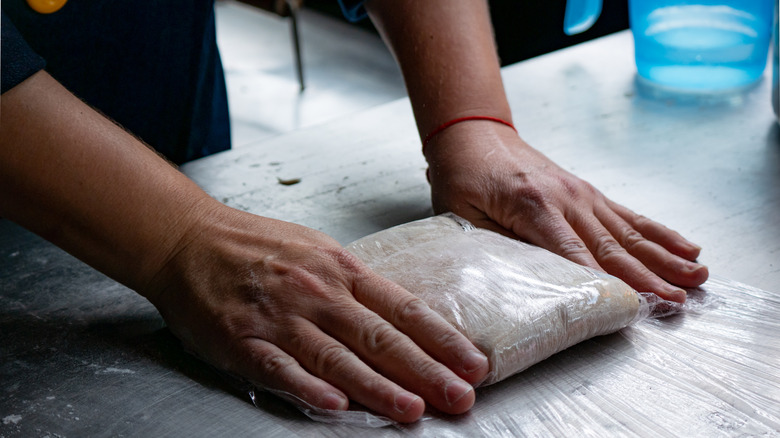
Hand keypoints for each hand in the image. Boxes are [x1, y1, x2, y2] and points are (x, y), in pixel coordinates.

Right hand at [143, 203, 488, 422]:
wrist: (189, 238)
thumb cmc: (257, 244)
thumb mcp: (318, 251)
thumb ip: (357, 286)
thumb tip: (402, 318)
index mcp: (341, 270)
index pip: (403, 309)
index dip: (441, 339)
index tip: (473, 362)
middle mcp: (318, 294)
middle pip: (380, 337)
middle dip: (426, 370)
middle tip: (460, 396)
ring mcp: (281, 318)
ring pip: (337, 357)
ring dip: (378, 386)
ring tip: (413, 410)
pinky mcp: (244, 340)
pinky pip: (279, 368)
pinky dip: (307, 387)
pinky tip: (335, 405)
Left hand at [423, 121, 708, 302]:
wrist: (474, 133)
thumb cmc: (463, 177)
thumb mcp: (463, 216)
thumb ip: (495, 246)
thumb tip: (525, 280)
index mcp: (532, 206)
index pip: (571, 254)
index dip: (601, 282)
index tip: (629, 305)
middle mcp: (566, 198)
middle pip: (610, 246)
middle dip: (647, 276)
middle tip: (676, 301)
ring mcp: (582, 193)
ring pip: (628, 232)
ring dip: (663, 257)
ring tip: (696, 277)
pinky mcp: (588, 192)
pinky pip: (628, 215)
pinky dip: (658, 232)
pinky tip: (684, 246)